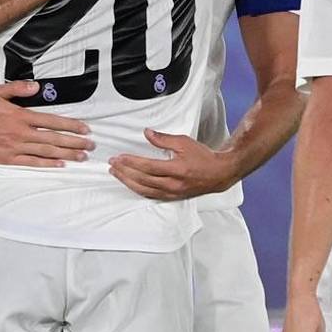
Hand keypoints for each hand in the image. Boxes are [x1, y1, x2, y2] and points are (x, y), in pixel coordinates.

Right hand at [0, 80, 92, 166]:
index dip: (70, 125)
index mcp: (20, 116)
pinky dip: (47, 164)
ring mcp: (15, 147)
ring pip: (46, 152)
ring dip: (66, 154)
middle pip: (53, 138)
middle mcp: (21, 133)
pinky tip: (60, 164)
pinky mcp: (9, 159)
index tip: (85, 128)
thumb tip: (36, 86)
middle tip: (90, 145)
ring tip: (81, 156)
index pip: (51, 121)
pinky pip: (31, 162)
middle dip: (74, 142)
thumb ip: (18, 88)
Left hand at [108, 128, 236, 199]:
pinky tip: (129, 183)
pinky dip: (137, 189)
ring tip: (116, 173)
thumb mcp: (184, 142)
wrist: (218, 174)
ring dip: (127, 182)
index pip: (148, 167)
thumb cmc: (202, 157)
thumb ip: (163, 139)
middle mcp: (173, 185)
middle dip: (125, 171)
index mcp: (176, 170)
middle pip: (142, 180)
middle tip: (112, 164)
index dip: (131, 162)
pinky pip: (150, 195)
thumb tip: (146, 133)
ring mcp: (172, 193)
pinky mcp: (171, 197)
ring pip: (144, 190)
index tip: (119, 157)